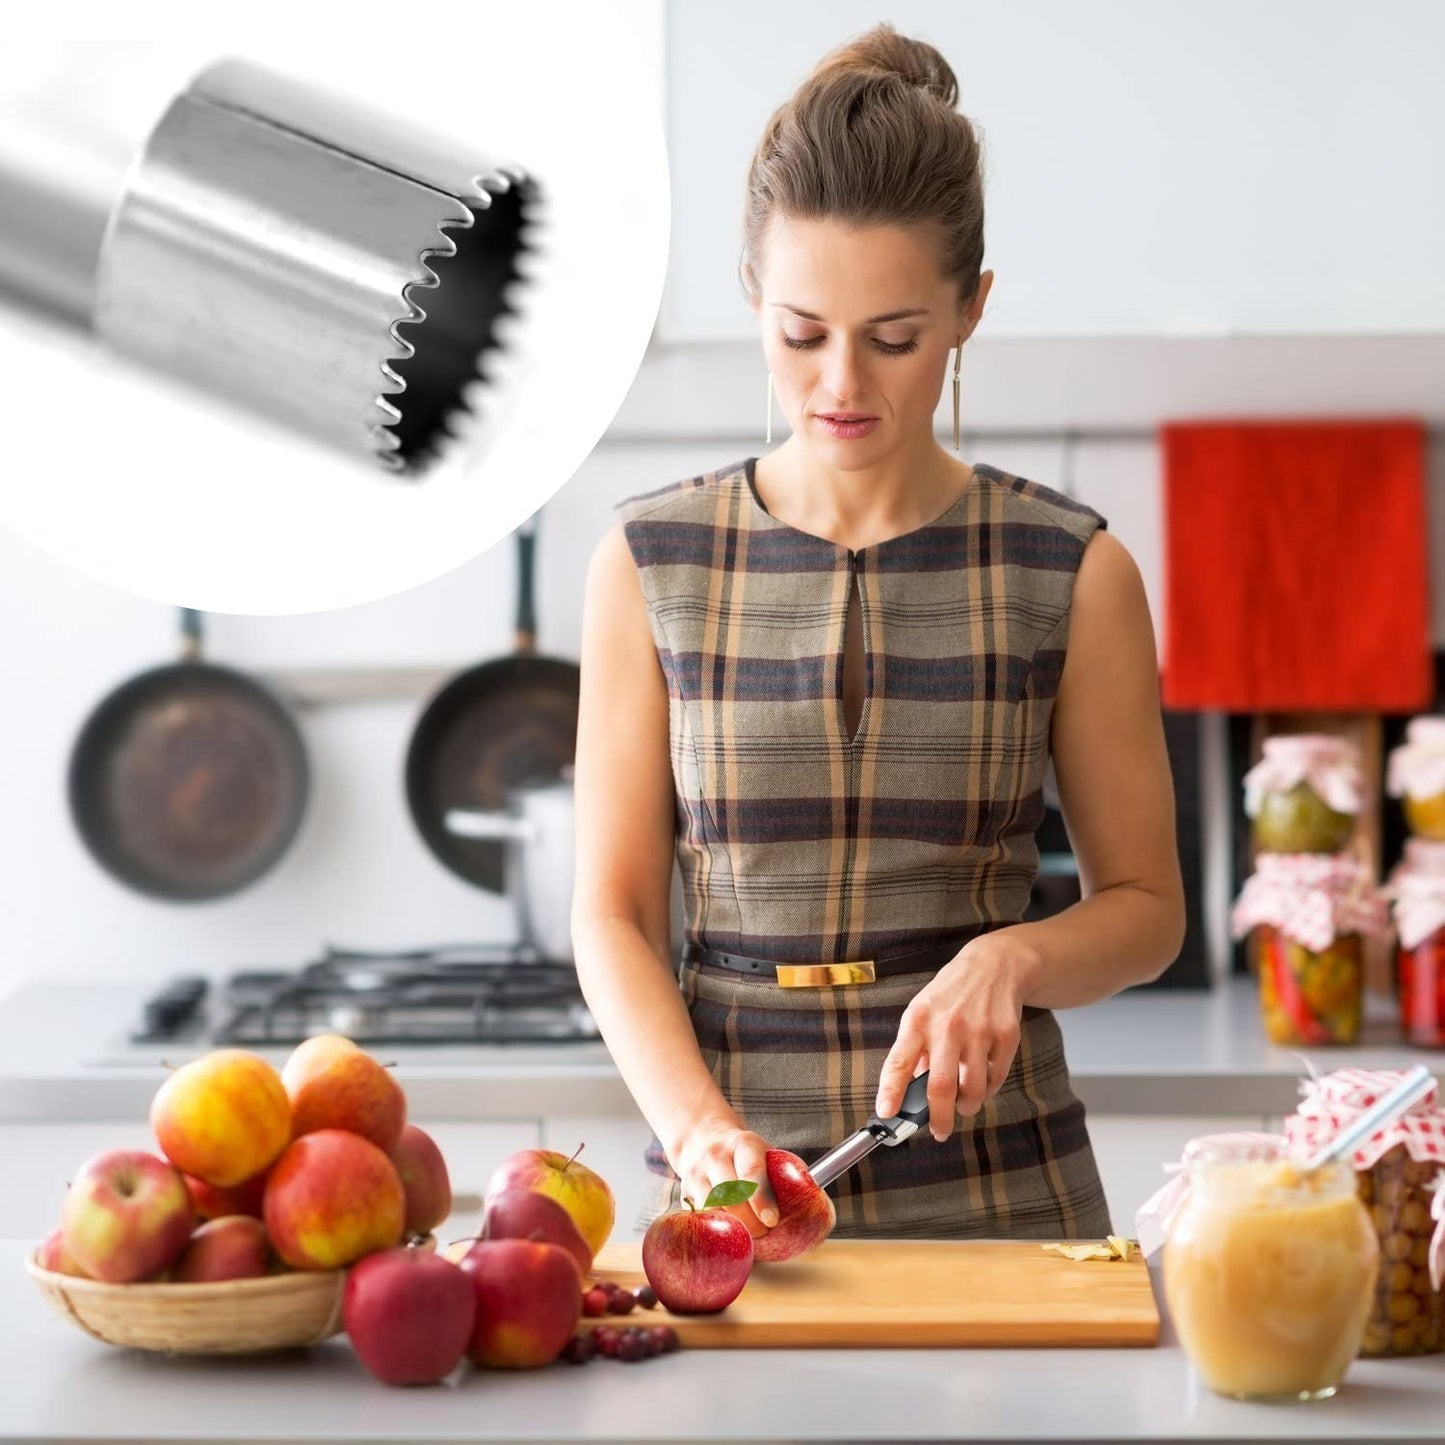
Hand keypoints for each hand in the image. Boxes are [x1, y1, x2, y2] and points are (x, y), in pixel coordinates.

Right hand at [667, 1115, 778, 1231]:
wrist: (701, 1136)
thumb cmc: (742, 1152)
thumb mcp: (762, 1150)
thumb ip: (783, 1171)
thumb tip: (811, 1195)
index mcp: (743, 1143)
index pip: (751, 1170)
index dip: (761, 1198)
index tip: (771, 1220)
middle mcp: (716, 1155)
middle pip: (730, 1193)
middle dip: (749, 1220)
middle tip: (763, 1233)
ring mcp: (697, 1171)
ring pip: (711, 1205)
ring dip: (730, 1226)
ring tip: (747, 1235)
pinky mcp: (685, 1189)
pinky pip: (699, 1214)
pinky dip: (714, 1227)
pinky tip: (726, 1232)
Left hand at [872, 933, 1042, 1140]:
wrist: (994, 965)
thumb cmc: (951, 993)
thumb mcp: (923, 1010)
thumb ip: (916, 1049)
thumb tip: (911, 1090)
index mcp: (918, 1020)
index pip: (899, 1062)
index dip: (891, 1091)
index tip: (886, 1113)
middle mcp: (947, 1026)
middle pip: (940, 1087)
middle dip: (939, 1118)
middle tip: (939, 1130)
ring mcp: (979, 1031)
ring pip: (972, 1090)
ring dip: (967, 1106)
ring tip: (963, 1105)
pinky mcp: (1006, 1036)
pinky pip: (995, 1079)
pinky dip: (988, 1089)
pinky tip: (982, 1081)